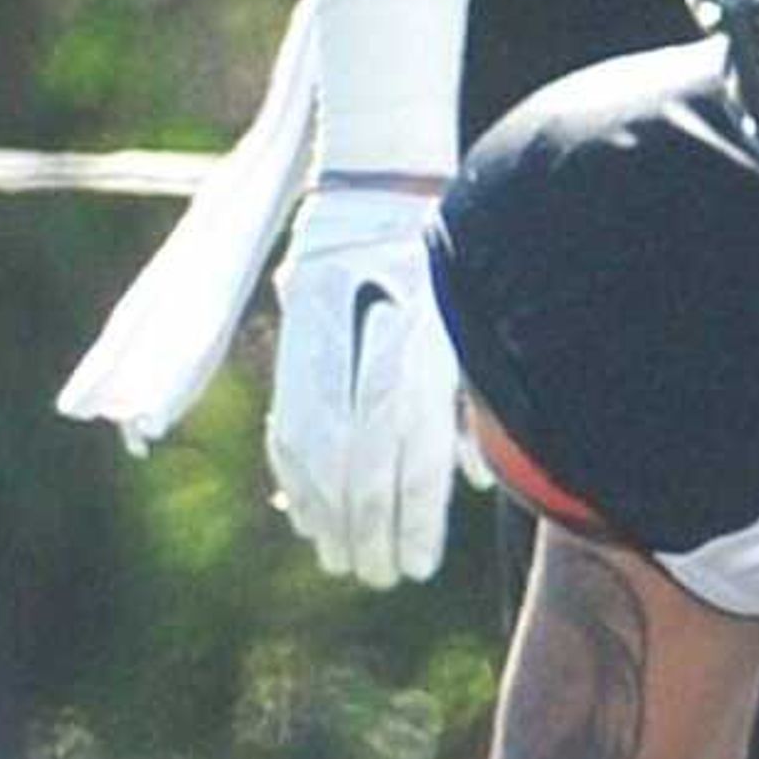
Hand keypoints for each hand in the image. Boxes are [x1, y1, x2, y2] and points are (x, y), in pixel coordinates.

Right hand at [267, 179, 474, 588]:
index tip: (417, 566)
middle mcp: (371, 334)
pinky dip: (295, 473)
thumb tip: (471, 483)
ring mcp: (322, 327)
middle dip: (368, 527)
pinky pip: (286, 418)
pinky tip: (304, 513)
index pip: (415, 450)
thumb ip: (468, 403)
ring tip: (338, 557)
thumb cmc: (449, 262)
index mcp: (428, 336)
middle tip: (379, 575)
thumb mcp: (472, 328)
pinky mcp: (291, 327)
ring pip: (313, 443)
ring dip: (324, 511)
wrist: (383, 183)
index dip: (413, 516)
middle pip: (361, 457)